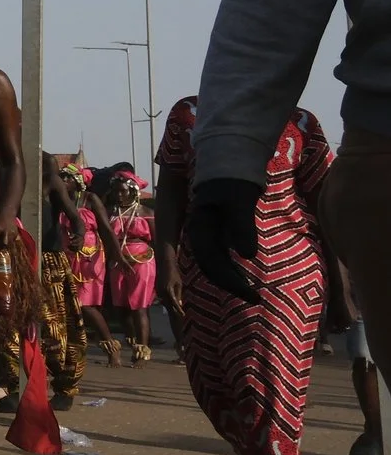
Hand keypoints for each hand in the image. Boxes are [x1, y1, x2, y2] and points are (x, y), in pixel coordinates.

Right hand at [184, 177, 262, 303]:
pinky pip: (220, 254)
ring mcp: (206, 231)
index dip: (230, 283)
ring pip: (214, 262)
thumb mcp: (240, 200)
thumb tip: (248, 255)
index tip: (253, 296)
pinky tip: (244, 270)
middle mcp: (198, 232)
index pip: (211, 264)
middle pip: (210, 267)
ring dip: (231, 278)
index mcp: (200, 228)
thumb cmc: (233, 178)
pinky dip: (232, 267)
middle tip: (256, 298)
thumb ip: (242, 227)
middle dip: (231, 285)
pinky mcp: (215, 228)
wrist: (228, 156)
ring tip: (251, 289)